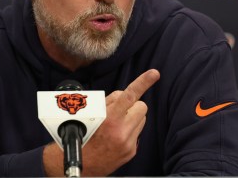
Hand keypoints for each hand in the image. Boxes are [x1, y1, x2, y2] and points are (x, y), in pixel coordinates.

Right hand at [43, 69, 159, 176]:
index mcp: (109, 119)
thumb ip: (110, 101)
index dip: (143, 82)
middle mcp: (121, 132)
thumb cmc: (83, 135)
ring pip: (142, 118)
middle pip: (141, 106)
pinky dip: (130, 130)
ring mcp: (128, 142)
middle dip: (132, 105)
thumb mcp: (91, 113)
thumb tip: (125, 95)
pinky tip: (117, 135)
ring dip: (132, 117)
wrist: (83, 163)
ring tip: (116, 124)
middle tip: (119, 110)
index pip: (129, 96)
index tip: (154, 73)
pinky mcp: (132, 151)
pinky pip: (138, 132)